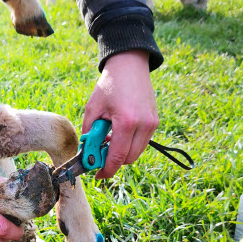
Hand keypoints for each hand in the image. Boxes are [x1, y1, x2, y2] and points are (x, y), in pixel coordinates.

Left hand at [82, 50, 158, 178]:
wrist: (130, 65)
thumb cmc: (109, 85)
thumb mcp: (93, 109)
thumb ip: (89, 134)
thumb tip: (87, 154)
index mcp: (126, 122)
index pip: (117, 157)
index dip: (106, 170)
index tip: (97, 176)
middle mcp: (143, 125)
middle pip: (128, 159)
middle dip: (113, 162)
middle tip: (99, 154)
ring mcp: (152, 124)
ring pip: (136, 153)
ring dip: (122, 153)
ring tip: (108, 140)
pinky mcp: (155, 122)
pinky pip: (142, 143)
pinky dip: (129, 144)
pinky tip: (118, 134)